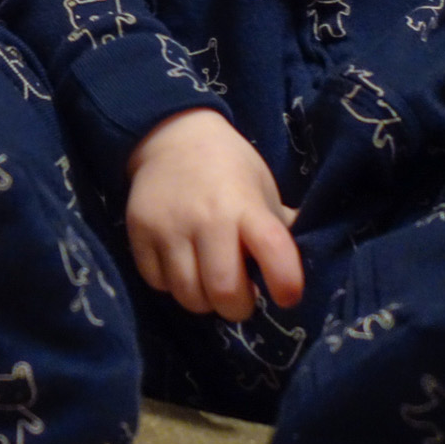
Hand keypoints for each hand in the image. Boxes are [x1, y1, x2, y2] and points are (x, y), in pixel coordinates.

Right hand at [126, 107, 302, 320]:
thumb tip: (305, 265)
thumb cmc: (229, 167)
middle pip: (224, 291)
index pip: (273, 249)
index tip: (287, 297)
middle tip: (240, 297)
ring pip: (188, 296)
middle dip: (237, 307)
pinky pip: (157, 283)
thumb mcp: (263, 188)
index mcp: (246, 205)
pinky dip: (172, 285)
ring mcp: (169, 226)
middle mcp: (208, 217)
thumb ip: (278, 228)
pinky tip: (181, 266)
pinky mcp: (139, 232)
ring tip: (208, 284)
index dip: (285, 282)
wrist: (172, 135)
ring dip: (203, 301)